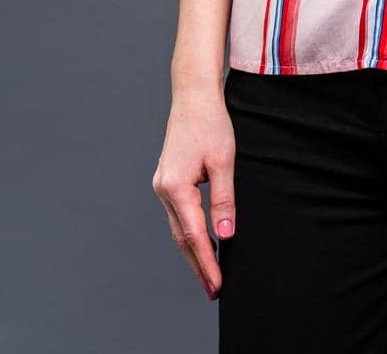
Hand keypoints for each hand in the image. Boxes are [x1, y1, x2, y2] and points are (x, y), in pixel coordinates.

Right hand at [152, 84, 236, 300]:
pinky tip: (200, 242)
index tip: (216, 284)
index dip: (206, 262)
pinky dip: (188, 232)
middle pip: (180, 238)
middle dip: (198, 265)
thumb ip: (224, 199)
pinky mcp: (167, 180)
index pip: (193, 235)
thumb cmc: (211, 123)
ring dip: (192, 251)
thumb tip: (224, 234)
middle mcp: (163, 189)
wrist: (193, 96)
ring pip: (177, 228)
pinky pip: (178, 214)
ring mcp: (162, 185)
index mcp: (176, 186)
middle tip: (213, 290)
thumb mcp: (224, 161)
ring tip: (209, 273)